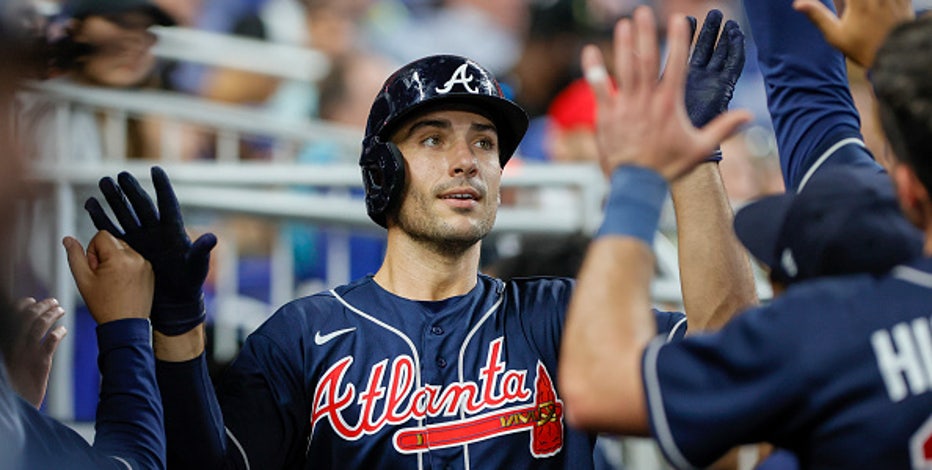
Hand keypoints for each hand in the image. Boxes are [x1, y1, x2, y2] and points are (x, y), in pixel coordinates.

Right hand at [4, 297, 65, 408]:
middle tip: (53, 302)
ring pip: (40, 325)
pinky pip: (51, 341)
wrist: (13, 407)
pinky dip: (58, 332)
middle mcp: (13, 345)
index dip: (22, 305)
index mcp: (4, 343)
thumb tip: (23, 328)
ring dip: (52, 314)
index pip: (11, 316)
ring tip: (60, 310)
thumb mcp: (7, 362)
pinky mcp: (40, 364)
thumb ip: (13, 345)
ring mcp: (26, 354)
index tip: (31, 300)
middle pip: (28, 316)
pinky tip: (63, 330)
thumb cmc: (11, 384)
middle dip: (42, 306)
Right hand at [63, 231, 153, 323]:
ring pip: (124, 250)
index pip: (101, 235)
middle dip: (104, 255)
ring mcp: (145, 265)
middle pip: (113, 241)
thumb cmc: (104, 305)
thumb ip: (75, 256)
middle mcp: (136, 258)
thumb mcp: (83, 280)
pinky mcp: (150, 271)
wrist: (125, 325)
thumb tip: (68, 239)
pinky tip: (122, 284)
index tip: (95, 268)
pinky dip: (126, 267)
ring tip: (113, 282)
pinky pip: (134, 260)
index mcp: (119, 258)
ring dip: (115, 261)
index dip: (92, 250)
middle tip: (102, 277)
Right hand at [84, 167, 215, 334]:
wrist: (173, 301)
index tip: (155, 169)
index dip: (162, 187)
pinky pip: (112, 230)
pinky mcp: (128, 249)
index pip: (168, 204)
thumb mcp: (196, 267)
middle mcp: (156, 230)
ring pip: (126, 213)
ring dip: (114, 199)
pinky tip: (91, 204)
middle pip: (142, 205)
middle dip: (131, 190)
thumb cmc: (189, 284)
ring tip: (104, 182)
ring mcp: (141, 238)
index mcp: (173, 230)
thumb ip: (200, 252)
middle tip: (120, 174)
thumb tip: (212, 237)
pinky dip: (102, 218)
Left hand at [585, 7, 751, 180]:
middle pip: (646, 60)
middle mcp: (647, 101)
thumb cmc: (668, 166)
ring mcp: (625, 106)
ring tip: (623, 23)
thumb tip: (749, 115)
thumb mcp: (699, 148)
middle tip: (643, 11)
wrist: (637, 184)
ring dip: (623, 44)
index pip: (675, 65)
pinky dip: (594, 69)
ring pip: (624, 69)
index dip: (676, 40)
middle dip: (645, 34)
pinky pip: (599, 88)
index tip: (677, 19)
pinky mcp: (607, 115)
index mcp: (669, 104)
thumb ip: (723, 128)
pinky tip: (590, 51)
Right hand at [793, 0, 913, 67]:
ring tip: (860, 7)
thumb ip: (817, 15)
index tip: (843, 3)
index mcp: (859, 2)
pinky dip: (880, 0)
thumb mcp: (835, 36)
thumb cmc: (862, 48)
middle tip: (850, 5)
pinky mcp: (904, 0)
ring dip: (864, 1)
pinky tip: (874, 5)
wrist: (897, 57)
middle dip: (851, 0)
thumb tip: (797, 3)